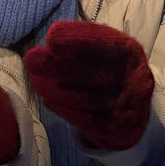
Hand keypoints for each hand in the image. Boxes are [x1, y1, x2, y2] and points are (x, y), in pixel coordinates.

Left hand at [24, 21, 153, 149]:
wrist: (131, 107)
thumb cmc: (108, 69)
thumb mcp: (103, 50)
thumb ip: (80, 44)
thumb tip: (50, 42)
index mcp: (129, 53)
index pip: (105, 44)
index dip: (78, 40)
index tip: (51, 37)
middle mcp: (132, 78)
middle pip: (92, 72)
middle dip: (58, 65)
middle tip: (32, 58)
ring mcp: (126, 106)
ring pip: (87, 99)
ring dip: (57, 90)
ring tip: (36, 80)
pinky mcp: (116, 128)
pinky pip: (87, 121)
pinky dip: (65, 110)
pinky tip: (47, 100)